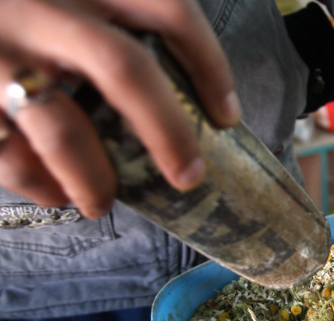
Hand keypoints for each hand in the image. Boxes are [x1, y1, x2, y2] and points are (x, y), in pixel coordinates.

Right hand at [0, 0, 240, 218]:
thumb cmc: (17, 4)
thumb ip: (109, 17)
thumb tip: (170, 89)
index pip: (168, 9)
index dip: (209, 66)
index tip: (227, 116)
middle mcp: (41, 5)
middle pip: (127, 71)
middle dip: (169, 134)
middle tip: (189, 177)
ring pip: (64, 130)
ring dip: (95, 180)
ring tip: (103, 204)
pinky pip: (8, 155)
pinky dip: (36, 183)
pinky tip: (52, 191)